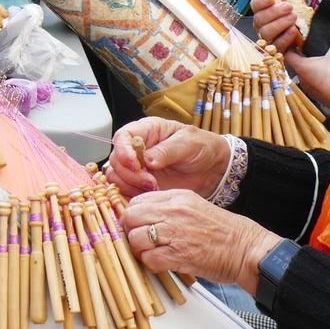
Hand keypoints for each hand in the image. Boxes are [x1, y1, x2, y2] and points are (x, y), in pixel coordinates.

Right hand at [104, 118, 228, 198]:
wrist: (214, 169)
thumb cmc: (202, 147)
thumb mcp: (188, 144)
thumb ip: (167, 151)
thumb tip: (147, 160)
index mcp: (146, 131)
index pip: (122, 137)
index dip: (123, 151)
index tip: (136, 164)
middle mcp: (137, 149)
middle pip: (116, 160)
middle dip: (129, 173)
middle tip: (151, 182)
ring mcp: (138, 168)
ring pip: (116, 177)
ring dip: (130, 186)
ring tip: (154, 188)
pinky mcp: (141, 185)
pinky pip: (126, 191)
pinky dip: (133, 196)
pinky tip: (150, 196)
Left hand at [120, 189, 280, 290]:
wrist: (246, 248)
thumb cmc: (223, 231)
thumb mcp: (194, 206)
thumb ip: (169, 207)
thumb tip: (144, 215)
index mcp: (177, 198)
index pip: (137, 200)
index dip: (132, 215)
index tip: (135, 224)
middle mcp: (173, 212)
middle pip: (131, 217)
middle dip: (130, 230)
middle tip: (139, 240)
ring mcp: (175, 233)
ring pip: (135, 238)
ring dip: (139, 249)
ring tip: (151, 253)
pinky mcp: (178, 255)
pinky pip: (149, 259)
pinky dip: (150, 264)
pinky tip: (161, 263)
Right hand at [250, 0, 302, 52]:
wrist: (307, 37)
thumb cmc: (296, 17)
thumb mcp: (297, 0)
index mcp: (264, 10)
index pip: (254, 5)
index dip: (260, 1)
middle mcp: (262, 25)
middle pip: (259, 19)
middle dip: (273, 12)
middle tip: (289, 7)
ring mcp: (267, 39)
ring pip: (265, 32)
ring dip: (279, 24)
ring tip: (294, 19)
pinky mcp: (275, 52)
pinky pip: (275, 46)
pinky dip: (284, 38)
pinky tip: (293, 32)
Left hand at [284, 30, 329, 110]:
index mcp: (301, 67)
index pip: (287, 54)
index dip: (289, 45)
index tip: (294, 39)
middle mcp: (301, 78)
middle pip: (295, 64)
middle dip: (299, 55)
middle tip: (305, 46)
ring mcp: (309, 88)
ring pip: (304, 74)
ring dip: (308, 66)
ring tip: (315, 58)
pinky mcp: (317, 94)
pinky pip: (312, 82)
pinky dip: (315, 75)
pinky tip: (324, 71)